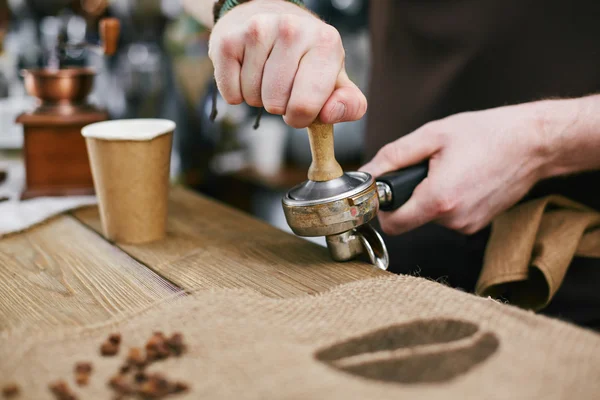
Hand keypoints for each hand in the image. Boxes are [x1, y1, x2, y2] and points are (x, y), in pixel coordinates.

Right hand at [208, 0, 366, 127]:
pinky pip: (231, 93)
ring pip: (252, 98)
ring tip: (266, 75)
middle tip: (283, 85)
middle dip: (279, 106)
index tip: (301, 107)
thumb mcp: (336, 79)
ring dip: (258, 97)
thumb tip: (330, 114)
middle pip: (275, 104)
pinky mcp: (228, 40)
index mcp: (325, 42)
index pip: (306, 105)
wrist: (268, 17)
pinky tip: (247, 71)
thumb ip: (349, 104)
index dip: (301, 118)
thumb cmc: (306, 59)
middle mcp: (292, 29)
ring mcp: (257, 30)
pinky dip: (237, 93)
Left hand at [360, 102, 551, 235]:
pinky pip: (449, 216)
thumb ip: (393, 156)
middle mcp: (454, 220)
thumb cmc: (487, 133)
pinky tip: (463, 178)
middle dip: (409, 196)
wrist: (534, 142)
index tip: (385, 191)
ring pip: (430, 217)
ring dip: (430, 196)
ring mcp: (468, 225)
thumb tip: (366, 173)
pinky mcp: (478, 224)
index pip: (393, 225)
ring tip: (450, 169)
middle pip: (411, 218)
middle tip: (425, 168)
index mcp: (439, 200)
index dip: (383, 208)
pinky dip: (448, 200)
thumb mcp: (432, 135)